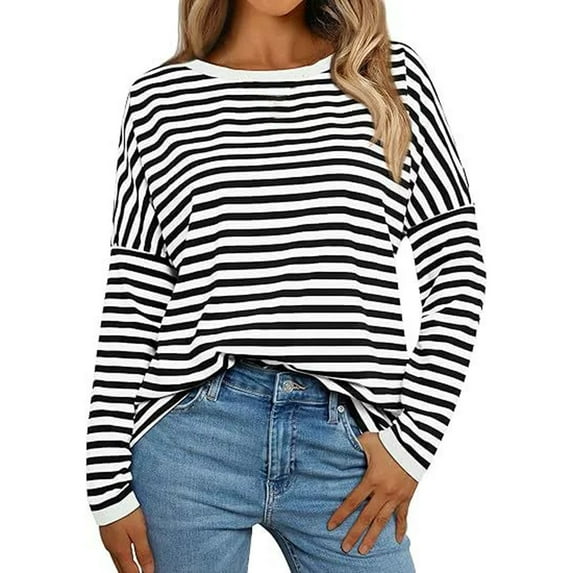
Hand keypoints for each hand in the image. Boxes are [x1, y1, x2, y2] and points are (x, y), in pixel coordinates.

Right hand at [99, 507, 154, 571]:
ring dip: (126, 568)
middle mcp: (112, 549)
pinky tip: (125, 555)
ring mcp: (108, 542)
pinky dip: (122, 558)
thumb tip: (149, 570)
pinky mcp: (107, 533)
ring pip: (117, 561)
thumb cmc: (125, 513)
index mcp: (121, 551)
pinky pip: (115, 552)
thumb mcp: (139, 532)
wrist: (109, 497)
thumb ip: (144, 552)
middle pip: (122, 569)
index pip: (131, 572)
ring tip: (134, 569)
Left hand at [327, 431, 417, 553]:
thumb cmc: (389, 441)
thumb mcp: (367, 441)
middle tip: (345, 548)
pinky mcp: (407, 497)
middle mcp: (383, 492)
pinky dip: (401, 529)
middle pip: (366, 517)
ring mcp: (396, 497)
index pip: (352, 501)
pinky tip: (398, 540)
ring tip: (364, 550)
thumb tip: (339, 444)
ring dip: (373, 537)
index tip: (331, 526)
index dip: (341, 515)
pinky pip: (403, 516)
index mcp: (371, 479)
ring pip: (382, 522)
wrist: (414, 444)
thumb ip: (353, 446)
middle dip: (354, 534)